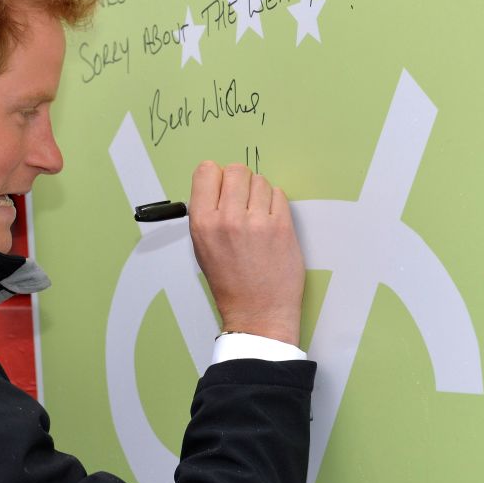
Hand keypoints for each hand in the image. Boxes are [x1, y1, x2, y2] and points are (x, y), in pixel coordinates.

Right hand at [188, 162, 304, 345]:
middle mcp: (227, 219)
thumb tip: (217, 187)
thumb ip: (207, 213)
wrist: (257, 313)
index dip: (216, 176)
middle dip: (240, 182)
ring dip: (260, 193)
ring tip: (258, 216)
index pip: (206, 170)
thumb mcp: (202, 247)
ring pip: (260, 180)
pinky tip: (270, 223)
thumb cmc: (231, 284)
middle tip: (243, 201)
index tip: (222, 186)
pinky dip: (276, 204)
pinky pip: (279, 194)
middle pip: (236, 170)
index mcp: (202, 223)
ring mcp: (256, 222)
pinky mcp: (281, 226)